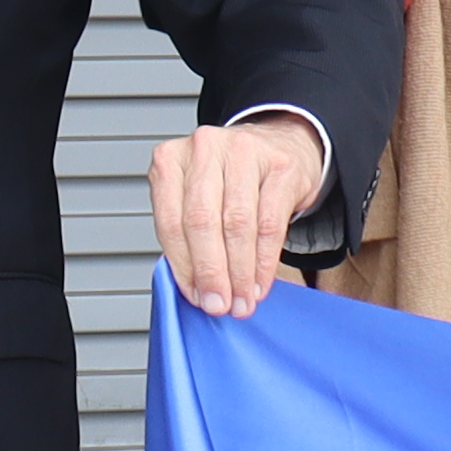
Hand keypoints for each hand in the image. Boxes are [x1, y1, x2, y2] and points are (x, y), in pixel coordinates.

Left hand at [148, 114, 327, 317]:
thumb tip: (195, 288)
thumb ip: (187, 233)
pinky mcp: (280, 166)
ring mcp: (243, 152)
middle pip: (202, 222)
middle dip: (211, 272)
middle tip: (219, 304)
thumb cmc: (230, 178)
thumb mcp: (198, 195)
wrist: (279, 145)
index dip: (183, 267)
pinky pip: (270, 224)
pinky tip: (260, 282)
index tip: (196, 297)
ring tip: (242, 299)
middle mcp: (204, 149)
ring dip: (240, 272)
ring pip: (237, 225)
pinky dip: (263, 261)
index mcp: (170, 159)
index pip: (171, 222)